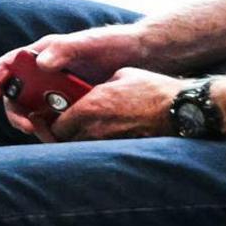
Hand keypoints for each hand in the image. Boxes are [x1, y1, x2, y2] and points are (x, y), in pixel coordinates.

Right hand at [0, 23, 152, 121]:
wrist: (140, 56)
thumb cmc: (112, 44)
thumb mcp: (88, 43)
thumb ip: (64, 50)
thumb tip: (40, 64)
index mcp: (41, 55)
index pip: (7, 66)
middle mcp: (44, 74)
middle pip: (17, 95)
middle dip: (15, 112)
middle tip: (27, 126)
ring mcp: (57, 91)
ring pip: (35, 110)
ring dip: (34, 123)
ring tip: (46, 133)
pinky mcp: (72, 105)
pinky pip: (56, 119)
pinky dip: (54, 128)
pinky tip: (62, 135)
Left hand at [27, 66, 185, 142]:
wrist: (181, 110)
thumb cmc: (153, 89)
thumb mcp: (120, 76)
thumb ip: (98, 86)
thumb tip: (91, 90)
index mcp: (91, 107)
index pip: (56, 124)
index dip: (48, 123)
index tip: (45, 118)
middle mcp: (96, 129)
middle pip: (64, 141)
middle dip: (56, 135)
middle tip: (55, 128)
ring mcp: (109, 142)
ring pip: (80, 147)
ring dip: (74, 141)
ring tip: (75, 132)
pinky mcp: (122, 148)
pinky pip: (98, 149)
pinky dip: (92, 145)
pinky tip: (97, 136)